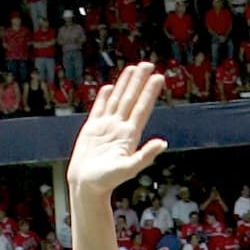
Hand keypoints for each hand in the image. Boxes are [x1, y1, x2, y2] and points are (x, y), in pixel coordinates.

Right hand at [66, 63, 166, 199]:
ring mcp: (106, 127)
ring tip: (132, 68)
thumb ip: (145, 155)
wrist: (85, 186)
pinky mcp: (92, 129)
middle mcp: (119, 128)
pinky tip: (110, 87)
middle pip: (131, 99)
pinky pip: (100, 108)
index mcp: (129, 135)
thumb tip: (163, 143)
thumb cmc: (106, 181)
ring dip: (125, 84)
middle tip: (148, 63)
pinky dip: (105, 97)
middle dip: (139, 81)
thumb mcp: (128, 169)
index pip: (142, 108)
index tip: (159, 77)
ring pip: (117, 100)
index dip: (150, 92)